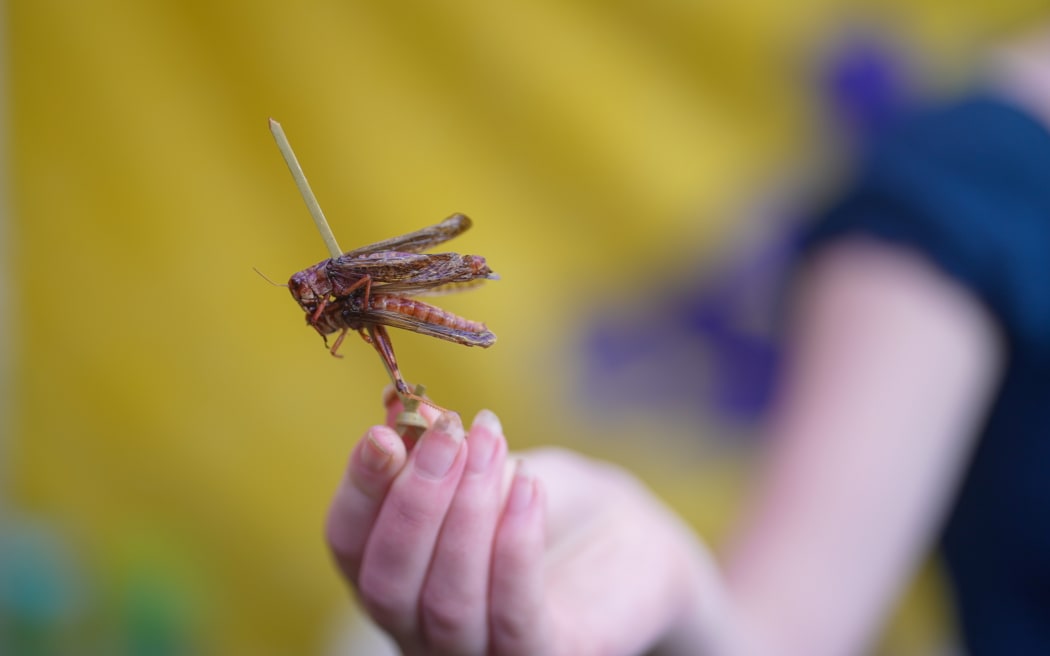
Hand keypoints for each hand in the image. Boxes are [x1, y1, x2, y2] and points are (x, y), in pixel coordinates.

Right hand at [325, 395, 725, 654]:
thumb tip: (402, 416)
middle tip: (451, 431)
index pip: (349, 546)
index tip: (383, 430)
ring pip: (447, 603)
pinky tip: (528, 486)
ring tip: (491, 441)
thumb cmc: (545, 503)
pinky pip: (516, 615)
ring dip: (467, 512)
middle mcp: (422, 631)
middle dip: (415, 498)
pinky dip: (515, 546)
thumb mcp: (488, 468)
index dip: (360, 489)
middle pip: (388, 583)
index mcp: (396, 577)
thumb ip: (444, 455)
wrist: (632, 543)